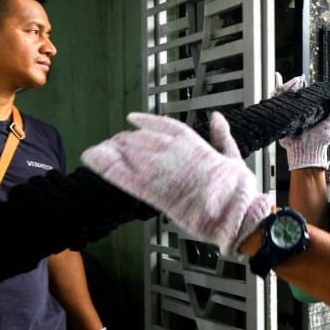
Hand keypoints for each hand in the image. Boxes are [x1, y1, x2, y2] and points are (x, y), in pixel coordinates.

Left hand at [81, 111, 271, 256]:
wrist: (233, 212)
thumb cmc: (237, 189)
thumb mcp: (232, 156)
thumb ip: (221, 136)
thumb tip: (216, 117)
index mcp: (193, 142)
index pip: (162, 125)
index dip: (145, 121)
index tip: (132, 119)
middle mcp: (172, 151)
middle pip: (140, 139)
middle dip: (125, 140)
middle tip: (114, 142)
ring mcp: (160, 170)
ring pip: (128, 154)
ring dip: (112, 151)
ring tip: (99, 150)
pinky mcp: (152, 191)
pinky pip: (122, 176)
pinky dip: (105, 166)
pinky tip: (92, 160)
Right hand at [274, 73, 329, 169]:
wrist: (307, 153)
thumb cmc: (321, 139)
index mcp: (312, 107)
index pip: (305, 91)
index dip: (302, 83)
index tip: (302, 78)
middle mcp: (300, 108)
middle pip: (293, 91)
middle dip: (292, 83)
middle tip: (296, 81)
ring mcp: (289, 112)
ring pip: (283, 95)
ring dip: (284, 87)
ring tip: (288, 86)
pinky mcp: (280, 117)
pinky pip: (275, 103)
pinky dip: (274, 92)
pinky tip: (275, 81)